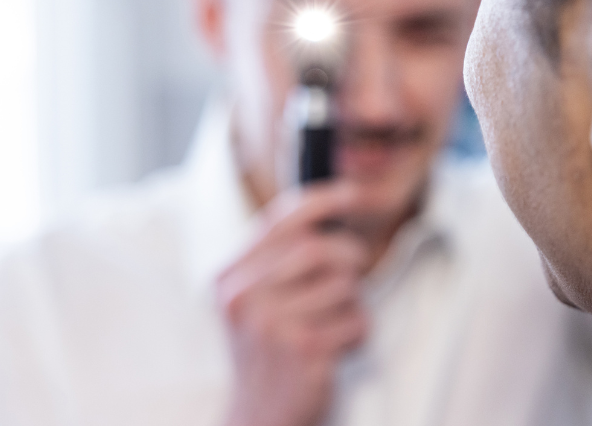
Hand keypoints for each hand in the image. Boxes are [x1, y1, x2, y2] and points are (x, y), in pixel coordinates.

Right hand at [216, 184, 369, 425]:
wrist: (259, 422)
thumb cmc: (269, 358)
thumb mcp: (258, 305)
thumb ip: (280, 262)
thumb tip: (329, 217)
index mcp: (230, 279)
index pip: (280, 220)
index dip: (325, 200)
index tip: (357, 192)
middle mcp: (244, 297)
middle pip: (319, 249)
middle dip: (349, 260)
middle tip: (354, 277)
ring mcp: (271, 324)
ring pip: (344, 285)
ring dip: (353, 306)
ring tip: (332, 328)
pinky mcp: (303, 348)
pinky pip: (356, 320)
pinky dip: (358, 334)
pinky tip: (336, 350)